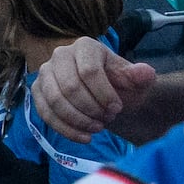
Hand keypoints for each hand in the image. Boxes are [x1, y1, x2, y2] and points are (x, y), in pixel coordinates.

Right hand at [30, 37, 156, 142]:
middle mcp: (60, 55)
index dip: (103, 95)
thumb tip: (145, 73)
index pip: (89, 71)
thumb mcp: (135, 80)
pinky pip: (45, 113)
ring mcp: (45, 73)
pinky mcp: (37, 92)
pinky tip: (84, 137)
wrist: (106, 96)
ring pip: (55, 101)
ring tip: (97, 128)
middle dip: (90, 109)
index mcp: (85, 46)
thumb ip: (141, 76)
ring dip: (78, 120)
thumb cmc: (119, 85)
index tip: (117, 109)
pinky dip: (65, 129)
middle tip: (107, 119)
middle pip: (70, 87)